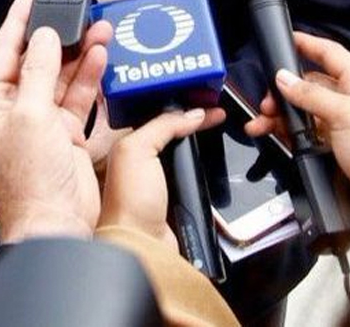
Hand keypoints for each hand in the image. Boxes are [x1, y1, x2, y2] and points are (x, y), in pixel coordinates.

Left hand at [0, 0, 109, 242]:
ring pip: (58, 77)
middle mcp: (8, 111)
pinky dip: (88, 77)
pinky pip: (74, 96)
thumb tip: (44, 38)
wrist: (55, 223)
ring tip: (97, 29)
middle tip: (74, 12)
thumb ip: (38, 71)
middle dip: (56, 38)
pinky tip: (99, 56)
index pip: (1, 53)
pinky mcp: (61, 133)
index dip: (16, 24)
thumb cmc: (28, 183)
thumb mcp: (29, 114)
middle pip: (33, 62)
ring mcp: (36, 122)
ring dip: (78, 55)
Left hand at [98, 107, 222, 249]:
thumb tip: (191, 114)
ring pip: (188, 157)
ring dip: (203, 148)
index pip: (160, 117)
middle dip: (195, 124)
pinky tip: (216, 166)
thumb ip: (162, 125)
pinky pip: (196, 180)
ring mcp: (162, 184)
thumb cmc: (129, 203)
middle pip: (175, 135)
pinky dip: (207, 173)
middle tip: (217, 113)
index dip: (182, 107)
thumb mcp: (137, 149)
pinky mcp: (178, 201)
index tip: (207, 103)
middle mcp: (144, 164)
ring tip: (220, 131)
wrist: (143, 246)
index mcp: (129, 147)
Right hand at [244, 32, 349, 231]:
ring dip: (279, 113)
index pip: (331, 54)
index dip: (308, 43)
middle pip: (309, 84)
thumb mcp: (346, 115)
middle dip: (284, 89)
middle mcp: (348, 102)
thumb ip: (312, 95)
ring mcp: (338, 125)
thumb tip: (285, 78)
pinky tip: (271, 134)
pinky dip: (283, 132)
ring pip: (301, 110)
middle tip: (267, 100)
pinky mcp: (330, 146)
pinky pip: (300, 133)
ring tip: (262, 122)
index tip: (287, 37)